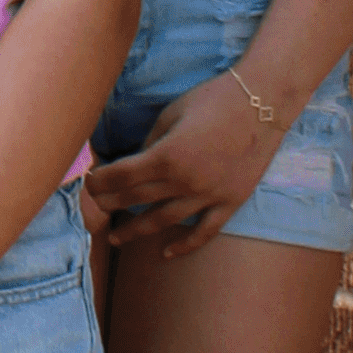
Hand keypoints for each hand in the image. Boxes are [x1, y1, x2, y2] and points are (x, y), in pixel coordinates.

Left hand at [81, 70, 273, 258]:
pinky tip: (167, 253)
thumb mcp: (171, 114)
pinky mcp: (230, 202)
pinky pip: (204, 231)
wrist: (263, 102)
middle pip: (135, 199)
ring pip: (163, 221)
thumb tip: (133, 161)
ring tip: (116, 237)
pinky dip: (185, 245)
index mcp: (166, 155)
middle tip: (94, 207)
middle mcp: (184, 181)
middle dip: (109, 203)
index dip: (99, 181)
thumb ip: (151, 142)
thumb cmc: (214, 99)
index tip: (89, 182)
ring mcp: (208, 195)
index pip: (120, 176)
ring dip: (135, 230)